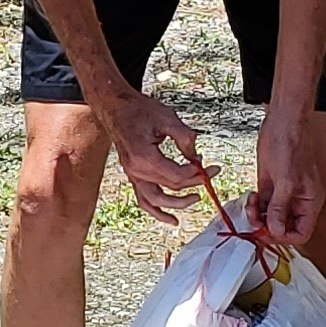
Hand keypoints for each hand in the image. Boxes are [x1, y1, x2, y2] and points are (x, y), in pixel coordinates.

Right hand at [95, 84, 210, 223]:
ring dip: (177, 204)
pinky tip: (171, 219)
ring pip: (156, 200)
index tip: (209, 166)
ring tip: (195, 199)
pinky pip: (144, 200)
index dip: (196, 173)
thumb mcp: (167, 118)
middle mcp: (136, 170)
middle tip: (210, 174)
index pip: (177, 176)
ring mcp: (132, 175)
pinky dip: (157, 212)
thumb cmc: (138, 110)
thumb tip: (196, 157)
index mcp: (144, 158)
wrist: (115, 107)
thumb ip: (185, 138)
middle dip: (194, 182)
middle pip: (171, 187)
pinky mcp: (133, 175)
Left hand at [252, 109, 320, 246]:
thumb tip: (275, 230)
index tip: (267, 233)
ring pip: (270, 217)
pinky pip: (263, 205)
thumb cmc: (291, 146)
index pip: (301, 232)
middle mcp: (298, 201)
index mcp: (310, 201)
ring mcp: (283, 193)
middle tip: (254, 222)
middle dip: (268, 227)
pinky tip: (251, 197)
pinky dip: (255, 206)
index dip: (284, 237)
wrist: (282, 122)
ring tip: (251, 206)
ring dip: (258, 216)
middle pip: (284, 227)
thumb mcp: (285, 180)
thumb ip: (280, 207)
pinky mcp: (270, 185)